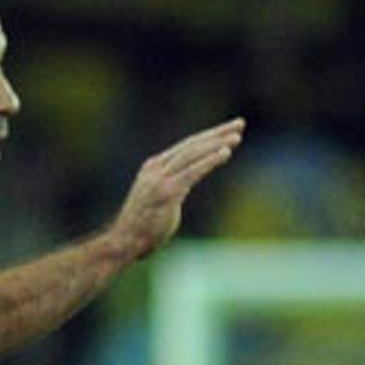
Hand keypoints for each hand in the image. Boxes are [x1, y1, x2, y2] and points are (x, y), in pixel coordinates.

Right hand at [109, 117, 245, 259]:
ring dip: (217, 144)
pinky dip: (209, 161)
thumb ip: (174, 187)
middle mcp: (156, 168)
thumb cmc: (144, 226)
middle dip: (217, 133)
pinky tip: (225, 154)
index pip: (186, 146)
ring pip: (193, 154)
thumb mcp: (160, 199)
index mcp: (154, 166)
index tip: (229, 130)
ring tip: (237, 137)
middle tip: (239, 124)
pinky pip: (192, 171)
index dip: (209, 136)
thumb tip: (187, 183)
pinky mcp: (167, 191)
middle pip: (192, 144)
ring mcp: (160, 179)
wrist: (125, 240)